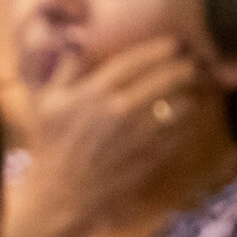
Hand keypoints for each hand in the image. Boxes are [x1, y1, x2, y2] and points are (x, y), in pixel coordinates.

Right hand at [23, 37, 208, 217]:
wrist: (59, 193)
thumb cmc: (49, 146)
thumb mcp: (42, 105)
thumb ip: (61, 73)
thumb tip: (74, 46)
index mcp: (92, 93)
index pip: (133, 62)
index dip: (157, 50)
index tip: (174, 44)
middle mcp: (117, 110)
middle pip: (161, 80)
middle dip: (182, 69)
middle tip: (193, 65)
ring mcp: (134, 135)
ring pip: (174, 109)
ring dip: (188, 98)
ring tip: (194, 94)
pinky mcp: (146, 158)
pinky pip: (175, 137)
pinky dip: (184, 128)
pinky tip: (186, 124)